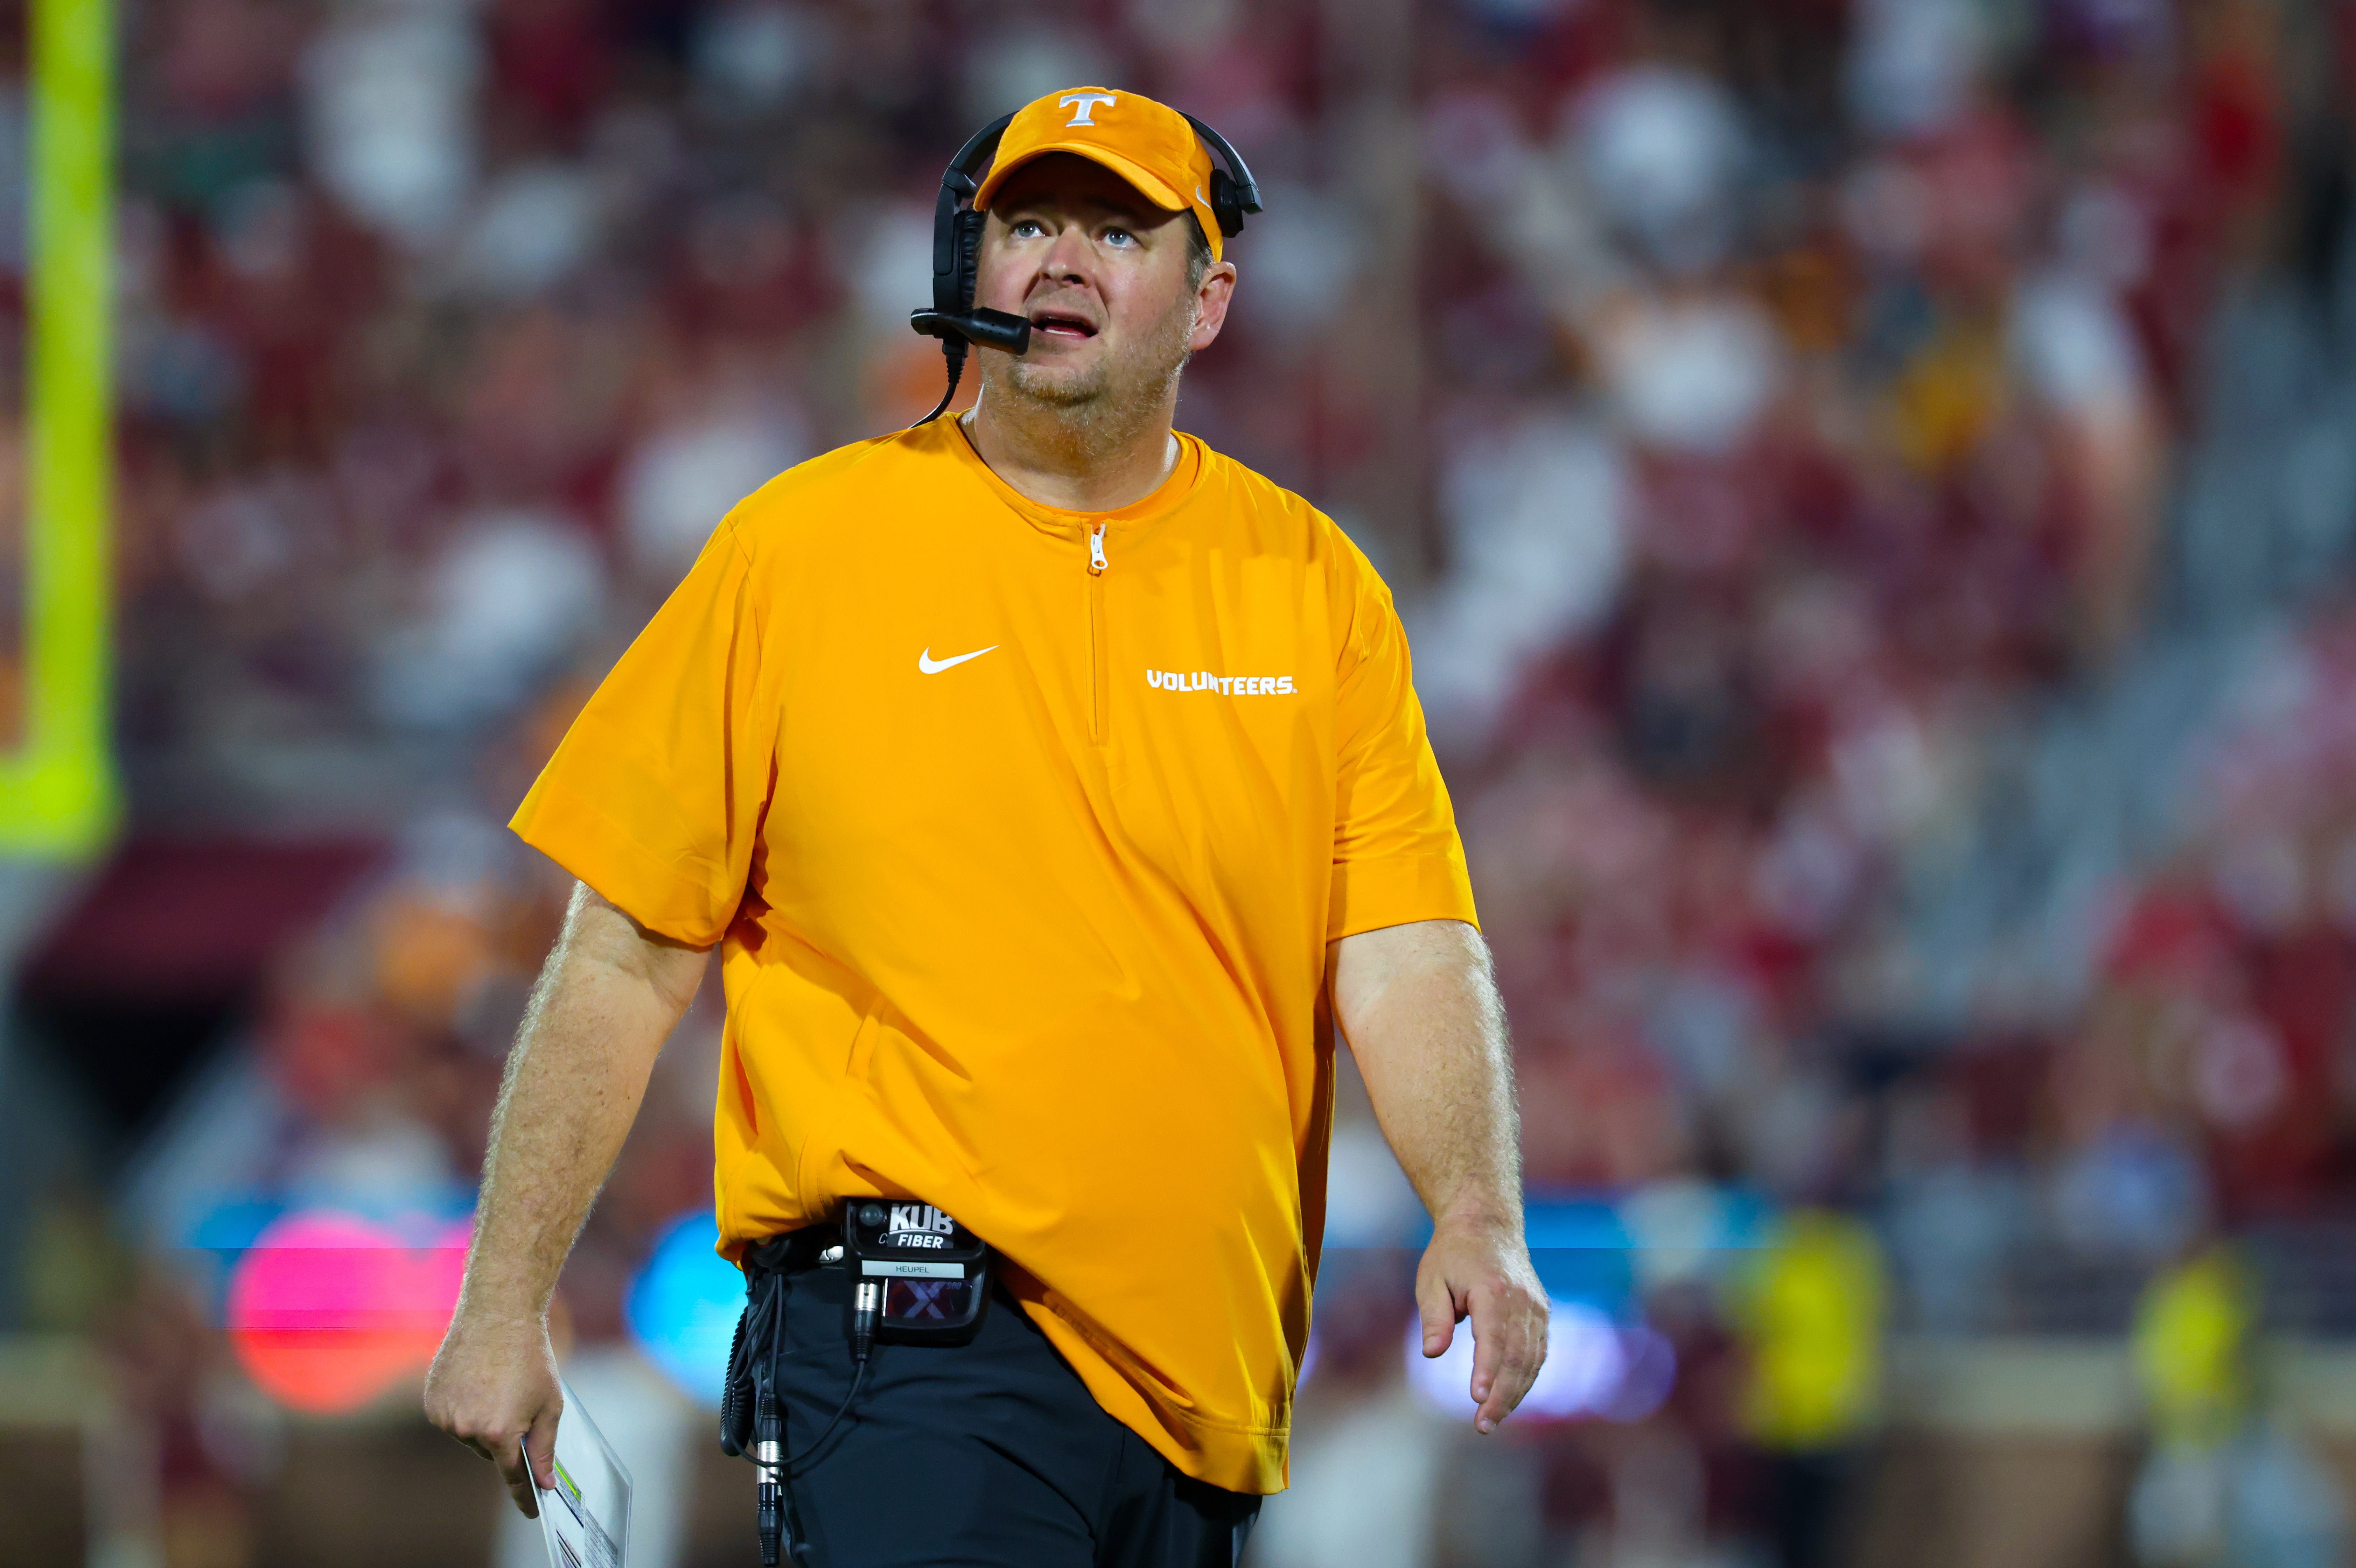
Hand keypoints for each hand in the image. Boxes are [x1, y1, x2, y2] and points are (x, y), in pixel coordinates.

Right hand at [424, 1306, 562, 1516]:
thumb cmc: (531, 1358)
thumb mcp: (550, 1404)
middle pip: (491, 1451)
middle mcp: (467, 1430)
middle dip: (506, 1436)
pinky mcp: (431, 1401)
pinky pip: (451, 1417)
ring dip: (483, 1421)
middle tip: (517, 1404)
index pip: (512, 1476)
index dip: (524, 1495)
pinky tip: (477, 1381)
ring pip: (469, 1435)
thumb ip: (544, 1448)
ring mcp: (445, 1416)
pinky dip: (465, 1407)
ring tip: (497, 1386)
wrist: (497, 1316)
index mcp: (499, 1433)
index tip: (532, 1510)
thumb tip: (544, 1482)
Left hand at [1415, 1216, 1548, 1434]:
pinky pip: (1538, 1353)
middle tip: (1482, 1426)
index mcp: (1494, 1290)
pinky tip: (1509, 1398)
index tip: (1476, 1400)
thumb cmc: (1452, 1255)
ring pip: (1531, 1360)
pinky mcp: (1541, 1313)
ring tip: (1492, 1420)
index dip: (1487, 1372)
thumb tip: (1432, 1353)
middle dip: (1501, 1396)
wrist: (1487, 1226)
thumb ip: (1433, 1317)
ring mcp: (1536, 1307)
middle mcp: (1522, 1301)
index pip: (1494, 1339)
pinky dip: (1526, 1378)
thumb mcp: (1431, 1279)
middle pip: (1517, 1357)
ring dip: (1514, 1393)